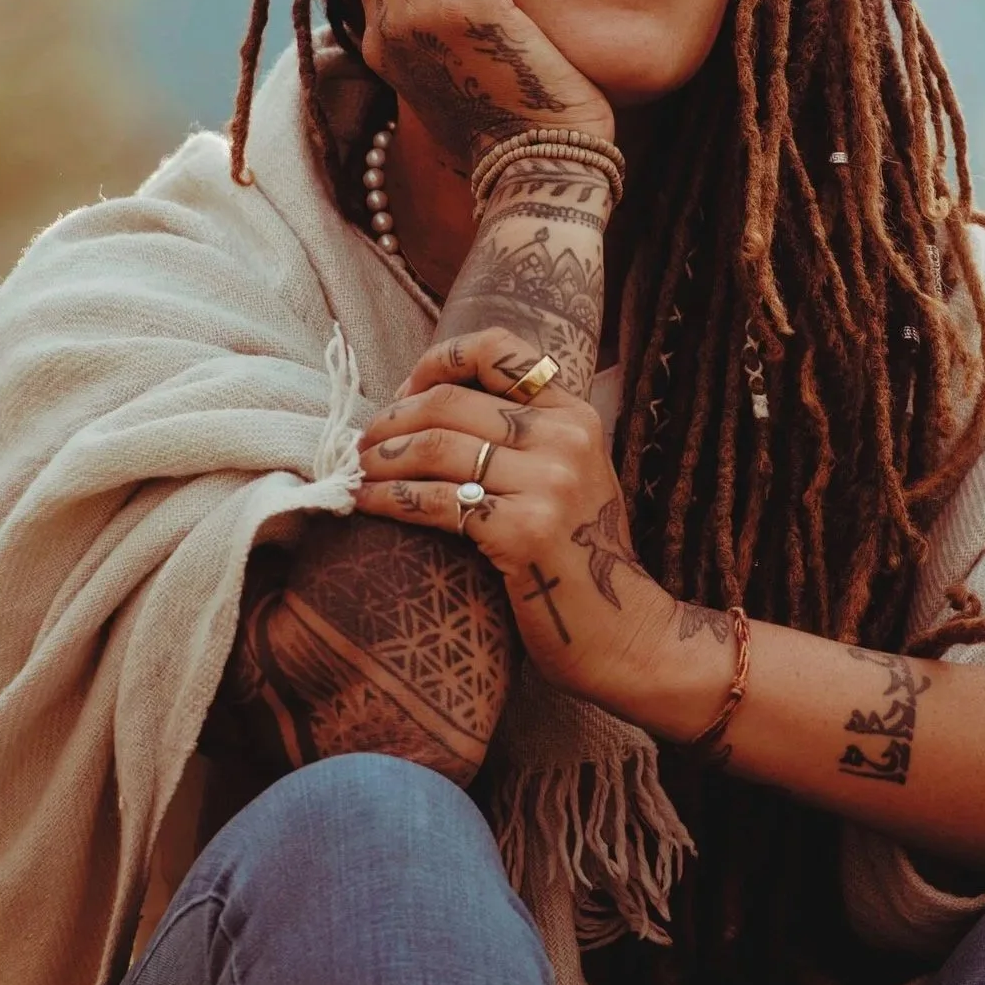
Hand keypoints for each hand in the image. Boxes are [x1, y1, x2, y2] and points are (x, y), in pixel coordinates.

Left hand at [352, 327, 734, 733]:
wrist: (624, 634)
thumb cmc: (580, 560)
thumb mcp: (572, 477)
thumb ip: (525, 437)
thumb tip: (431, 406)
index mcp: (576, 416)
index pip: (497, 350)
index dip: (437, 362)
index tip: (405, 391)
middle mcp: (566, 440)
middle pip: (450, 401)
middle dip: (392, 418)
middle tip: (364, 442)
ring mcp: (548, 485)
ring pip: (434, 447)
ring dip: (381, 458)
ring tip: (359, 472)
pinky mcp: (522, 532)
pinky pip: (434, 501)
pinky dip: (388, 499)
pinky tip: (368, 504)